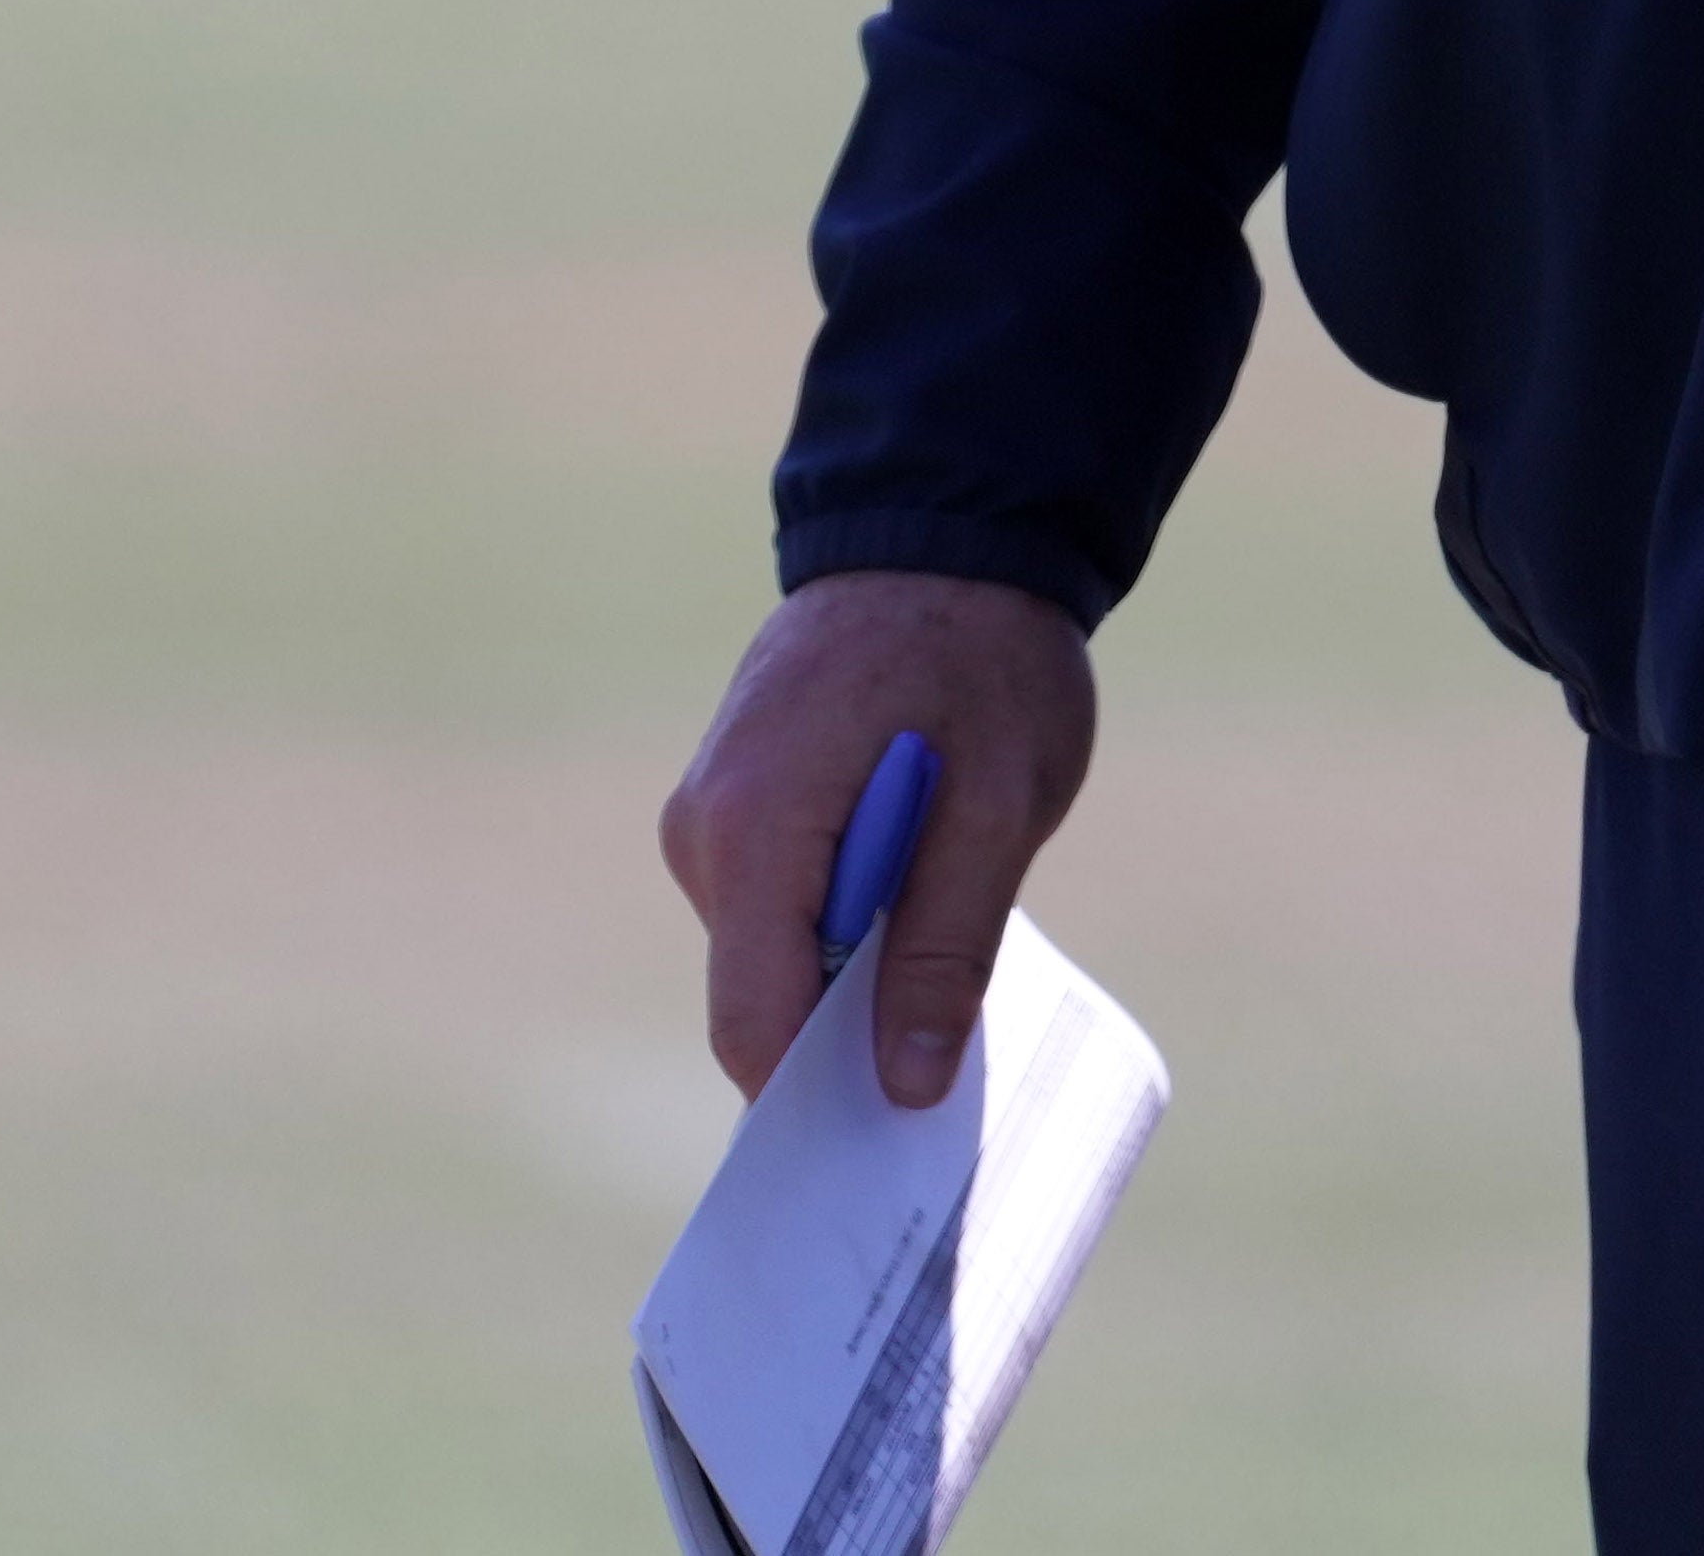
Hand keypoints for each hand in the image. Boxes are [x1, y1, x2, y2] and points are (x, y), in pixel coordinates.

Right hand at [660, 567, 1100, 1108]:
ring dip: (848, 982)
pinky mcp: (733, 805)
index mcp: (756, 829)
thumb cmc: (985, 660)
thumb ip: (947, 947)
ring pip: (769, 958)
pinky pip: (776, 908)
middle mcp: (704, 830)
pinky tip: (916, 915)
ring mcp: (708, 816)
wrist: (946, 533)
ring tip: (948, 979)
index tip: (881, 1172)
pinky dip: (838, 932)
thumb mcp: (999, 806)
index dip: (810, 1108)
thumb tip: (908, 1089)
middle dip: (838, 1054)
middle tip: (941, 1100)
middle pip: (758, 1000)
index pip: (755, 1022)